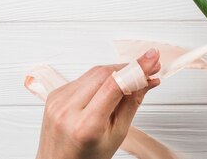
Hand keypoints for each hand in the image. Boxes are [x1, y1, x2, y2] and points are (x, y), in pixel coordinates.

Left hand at [36, 48, 160, 158]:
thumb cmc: (86, 157)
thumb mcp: (117, 135)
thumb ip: (132, 103)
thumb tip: (148, 80)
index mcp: (85, 125)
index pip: (115, 86)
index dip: (136, 68)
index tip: (152, 58)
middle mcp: (67, 110)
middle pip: (104, 74)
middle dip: (129, 68)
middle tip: (149, 68)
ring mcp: (58, 101)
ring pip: (95, 72)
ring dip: (117, 72)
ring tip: (132, 78)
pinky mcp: (55, 94)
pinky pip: (84, 77)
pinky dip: (101, 78)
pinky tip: (110, 86)